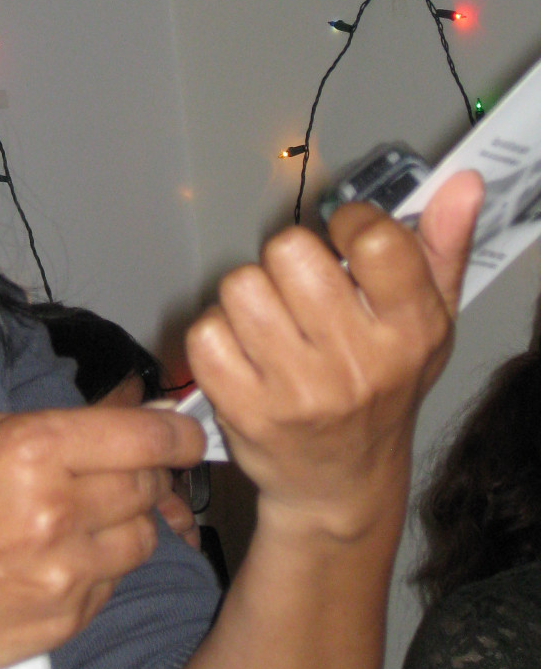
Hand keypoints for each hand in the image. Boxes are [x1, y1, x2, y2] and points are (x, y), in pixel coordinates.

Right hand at [0, 402, 204, 668]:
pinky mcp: (68, 619)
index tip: (186, 434)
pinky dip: (98, 568)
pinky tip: (54, 562)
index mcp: (32, 449)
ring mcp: (66, 569)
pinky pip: (114, 583)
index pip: (147, 437)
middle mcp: (57, 507)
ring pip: (143, 538)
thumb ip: (58, 426)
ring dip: (125, 525)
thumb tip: (134, 409)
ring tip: (80, 522)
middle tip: (121, 475)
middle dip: (145, 476)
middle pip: (150, 485)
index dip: (179, 434)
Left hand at [184, 171, 481, 539]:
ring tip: (273, 323)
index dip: (349, 221)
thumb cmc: (382, 389)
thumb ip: (441, 247)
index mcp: (410, 333)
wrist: (340, 486)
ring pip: (240, 286)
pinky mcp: (245, 411)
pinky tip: (244, 354)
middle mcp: (357, 364)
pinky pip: (205, 332)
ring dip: (249, 296)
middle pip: (290, 251)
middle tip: (302, 289)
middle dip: (289, 260)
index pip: (377, 240)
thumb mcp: (429, 324)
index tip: (345, 236)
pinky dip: (217, 335)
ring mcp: (298, 391)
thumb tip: (462, 182)